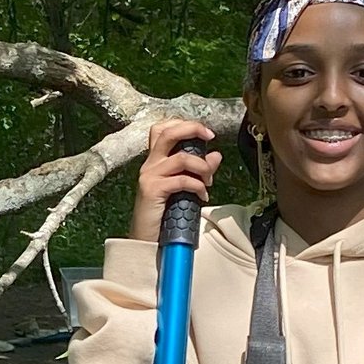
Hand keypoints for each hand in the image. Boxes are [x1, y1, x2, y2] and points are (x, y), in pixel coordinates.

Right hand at [127, 116, 220, 239]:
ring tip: (209, 180)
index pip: (163, 129)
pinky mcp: (153, 190)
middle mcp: (150, 164)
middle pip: (168, 132)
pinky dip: (198, 186)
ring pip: (181, 158)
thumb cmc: (165, 213)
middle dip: (192, 129)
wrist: (147, 238)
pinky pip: (182, 180)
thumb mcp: (184, 187)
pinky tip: (202, 196)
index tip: (205, 133)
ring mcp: (149, 176)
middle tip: (210, 137)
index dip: (185, 124)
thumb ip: (199, 169)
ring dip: (202, 167)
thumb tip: (216, 155)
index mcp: (155, 160)